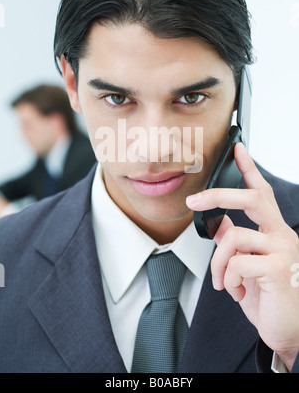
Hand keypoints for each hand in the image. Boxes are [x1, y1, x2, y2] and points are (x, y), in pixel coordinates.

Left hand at [186, 142, 298, 370]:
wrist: (285, 331)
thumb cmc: (268, 297)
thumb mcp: (246, 265)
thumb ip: (235, 242)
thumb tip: (220, 223)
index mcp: (274, 231)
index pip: (262, 192)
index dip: (249, 169)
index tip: (237, 148)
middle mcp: (283, 235)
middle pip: (252, 198)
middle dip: (219, 195)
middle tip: (194, 202)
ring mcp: (284, 250)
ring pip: (234, 237)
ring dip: (218, 264)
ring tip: (223, 283)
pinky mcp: (278, 269)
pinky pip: (237, 262)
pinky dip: (228, 279)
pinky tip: (236, 292)